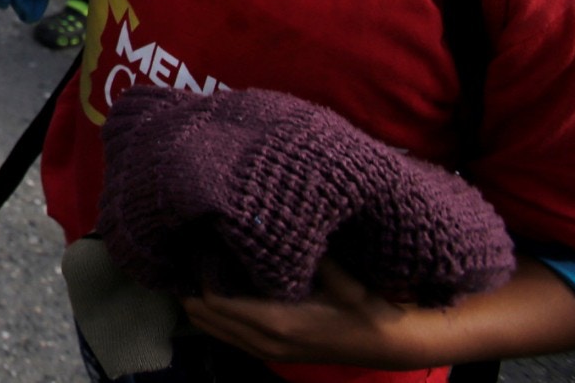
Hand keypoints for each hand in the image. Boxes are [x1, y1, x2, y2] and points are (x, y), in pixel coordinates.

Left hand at [183, 261, 418, 370]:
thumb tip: (272, 220)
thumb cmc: (363, 306)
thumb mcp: (340, 276)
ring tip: (196, 266)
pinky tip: (215, 289)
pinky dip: (213, 315)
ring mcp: (265, 352)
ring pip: (210, 329)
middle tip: (189, 251)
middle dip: (190, 284)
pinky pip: (226, 336)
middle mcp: (263, 341)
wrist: (385, 346)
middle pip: (203, 315)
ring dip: (198, 301)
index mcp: (275, 320)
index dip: (199, 271)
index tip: (199, 243)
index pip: (214, 299)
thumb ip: (306, 253)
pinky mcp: (269, 354)